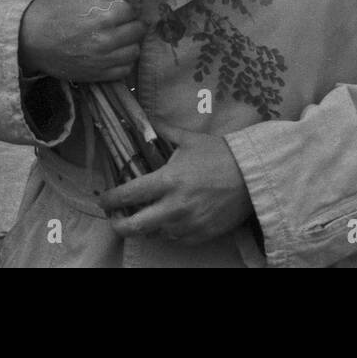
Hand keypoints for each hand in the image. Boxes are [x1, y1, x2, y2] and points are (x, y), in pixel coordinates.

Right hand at [18, 0, 146, 81]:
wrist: (27, 38)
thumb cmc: (51, 6)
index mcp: (104, 14)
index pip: (133, 10)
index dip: (125, 6)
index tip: (115, 6)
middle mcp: (107, 39)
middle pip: (138, 30)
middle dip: (129, 22)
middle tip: (116, 20)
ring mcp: (103, 60)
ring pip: (135, 51)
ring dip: (129, 42)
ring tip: (115, 35)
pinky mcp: (97, 75)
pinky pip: (125, 70)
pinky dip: (123, 61)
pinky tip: (111, 51)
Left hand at [98, 123, 253, 244]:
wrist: (253, 175)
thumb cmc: (220, 154)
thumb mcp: (190, 139)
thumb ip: (164, 131)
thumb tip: (146, 119)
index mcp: (167, 181)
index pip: (128, 195)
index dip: (110, 200)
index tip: (103, 200)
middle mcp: (173, 207)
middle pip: (133, 227)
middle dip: (118, 224)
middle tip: (115, 218)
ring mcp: (187, 224)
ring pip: (154, 234)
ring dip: (146, 227)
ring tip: (144, 216)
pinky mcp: (200, 235)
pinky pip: (175, 238)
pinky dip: (168, 231)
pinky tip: (169, 219)